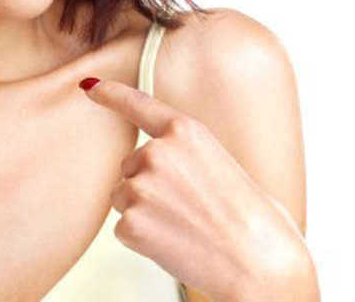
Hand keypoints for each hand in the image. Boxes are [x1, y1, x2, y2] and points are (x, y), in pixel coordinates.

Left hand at [81, 78, 308, 300]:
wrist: (264, 269)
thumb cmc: (258, 224)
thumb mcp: (226, 167)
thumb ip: (190, 157)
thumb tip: (173, 166)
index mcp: (186, 132)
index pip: (139, 104)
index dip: (111, 92)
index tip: (89, 86)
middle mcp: (157, 152)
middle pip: (130, 166)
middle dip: (149, 186)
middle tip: (189, 210)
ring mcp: (141, 186)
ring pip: (123, 197)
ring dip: (145, 212)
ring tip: (185, 229)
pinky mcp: (131, 222)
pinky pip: (124, 229)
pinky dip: (143, 240)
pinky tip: (175, 246)